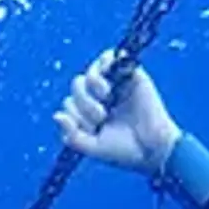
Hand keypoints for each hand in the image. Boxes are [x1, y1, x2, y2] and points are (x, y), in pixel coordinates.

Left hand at [55, 57, 183, 174]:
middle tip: (101, 118)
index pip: (68, 104)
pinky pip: (110, 57)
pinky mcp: (130, 75)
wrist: (152, 149)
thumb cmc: (124, 151)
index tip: (91, 129)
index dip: (74, 117)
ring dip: (92, 88)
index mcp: (90, 114)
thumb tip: (56, 115)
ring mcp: (115, 85)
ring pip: (89, 73)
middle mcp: (100, 98)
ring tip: (105, 99)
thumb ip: (71, 135)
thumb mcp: (92, 147)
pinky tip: (108, 85)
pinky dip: (103, 64)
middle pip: (76, 86)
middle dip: (83, 104)